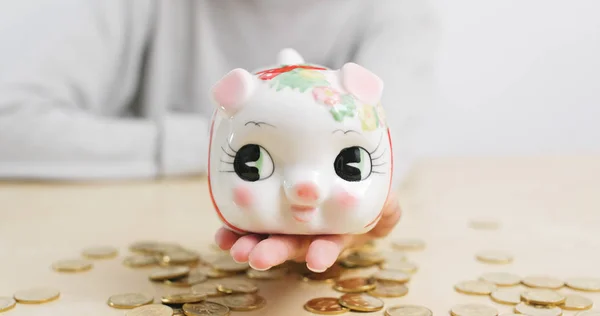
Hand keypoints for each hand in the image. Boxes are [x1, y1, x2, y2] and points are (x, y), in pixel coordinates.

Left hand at [214, 193, 401, 272]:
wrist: (336, 178)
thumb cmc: (358, 193)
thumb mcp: (378, 197)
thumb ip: (386, 204)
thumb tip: (390, 207)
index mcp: (334, 231)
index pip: (329, 244)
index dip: (323, 252)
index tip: (318, 260)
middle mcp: (307, 233)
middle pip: (291, 246)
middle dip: (275, 252)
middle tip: (258, 258)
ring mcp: (284, 225)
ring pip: (266, 237)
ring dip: (250, 245)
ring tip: (234, 248)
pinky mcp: (265, 212)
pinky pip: (247, 224)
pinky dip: (233, 230)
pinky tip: (222, 235)